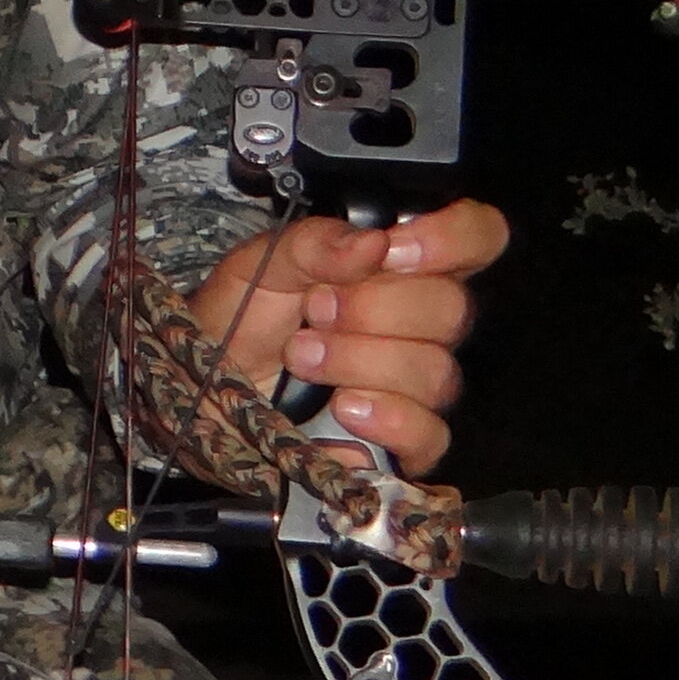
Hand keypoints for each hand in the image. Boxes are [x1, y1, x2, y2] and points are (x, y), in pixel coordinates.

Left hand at [183, 200, 509, 471]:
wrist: (202, 389)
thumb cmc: (238, 321)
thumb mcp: (261, 266)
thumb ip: (314, 243)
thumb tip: (371, 243)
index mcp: (398, 267)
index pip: (476, 239)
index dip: (452, 239)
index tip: (393, 250)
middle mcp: (419, 323)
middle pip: (452, 309)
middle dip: (374, 309)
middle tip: (315, 312)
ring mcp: (413, 384)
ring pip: (436, 372)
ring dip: (360, 362)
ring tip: (303, 359)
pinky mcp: (401, 440)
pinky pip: (430, 435)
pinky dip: (389, 420)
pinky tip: (345, 409)